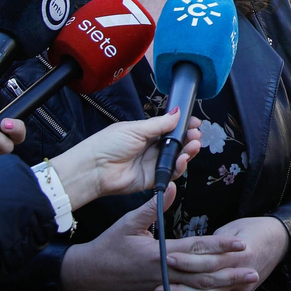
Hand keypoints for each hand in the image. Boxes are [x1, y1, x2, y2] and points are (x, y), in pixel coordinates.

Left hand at [49, 112, 202, 209]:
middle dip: (189, 138)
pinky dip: (179, 166)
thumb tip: (177, 112)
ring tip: (194, 145)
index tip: (195, 122)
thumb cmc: (107, 145)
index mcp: (146, 132)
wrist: (94, 168)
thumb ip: (160, 123)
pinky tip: (183, 159)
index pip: (170, 128)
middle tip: (196, 134)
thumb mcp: (136, 129)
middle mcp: (151, 147)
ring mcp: (152, 163)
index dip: (183, 125)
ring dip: (188, 151)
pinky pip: (170, 173)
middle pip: (176, 143)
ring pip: (176, 157)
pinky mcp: (152, 178)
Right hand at [60, 186, 252, 290]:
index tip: (241, 244)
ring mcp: (163, 289)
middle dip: (230, 274)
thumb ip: (152, 207)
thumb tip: (171, 186)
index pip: (196, 249)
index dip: (220, 247)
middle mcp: (165, 275)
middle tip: (254, 270)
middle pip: (203, 275)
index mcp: (159, 254)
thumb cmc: (107, 247)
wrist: (86, 277)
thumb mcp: (127, 223)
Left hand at [156, 216, 288, 290]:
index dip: (188, 261)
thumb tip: (190, 250)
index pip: (210, 261)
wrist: (280, 241)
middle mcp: (241, 275)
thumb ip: (213, 243)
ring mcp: (242, 288)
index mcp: (240, 255)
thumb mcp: (234, 228)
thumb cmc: (254, 229)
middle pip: (207, 284)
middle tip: (156, 286)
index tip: (167, 258)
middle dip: (180, 286)